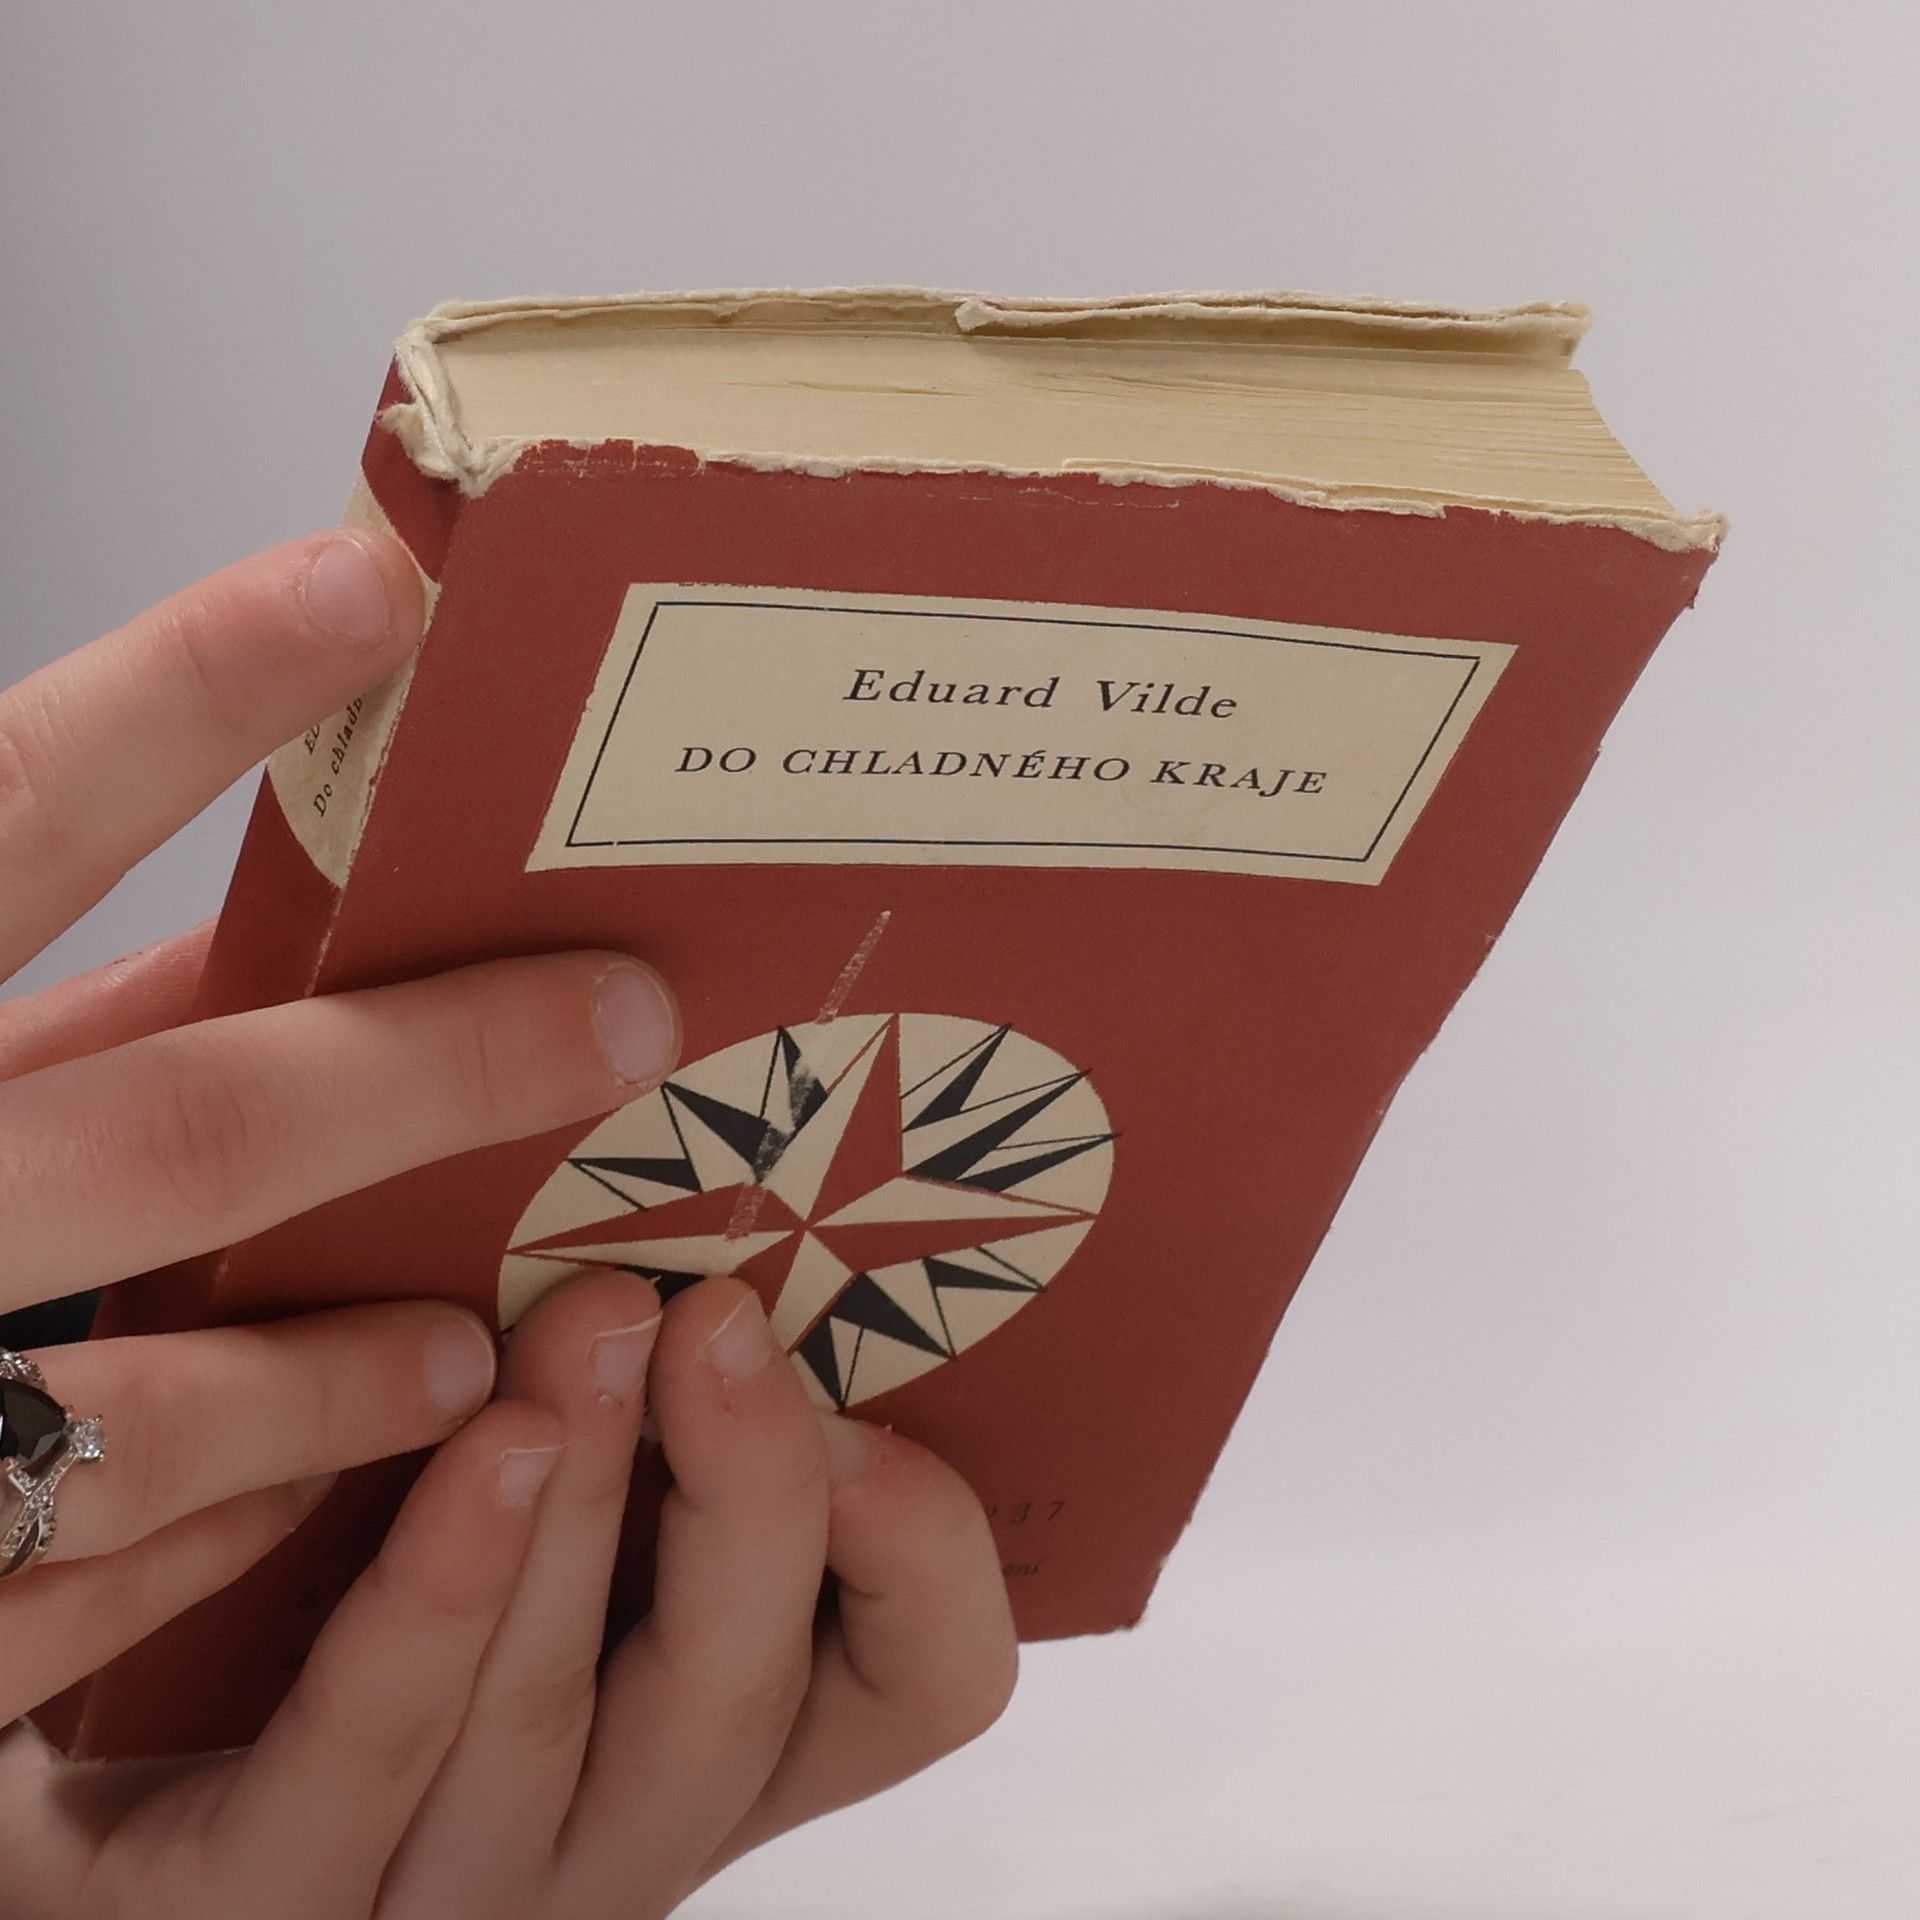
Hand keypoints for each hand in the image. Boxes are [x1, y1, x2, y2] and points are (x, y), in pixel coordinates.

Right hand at [0, 529, 680, 1719]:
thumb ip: (39, 1019)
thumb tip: (265, 945)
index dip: (182, 695)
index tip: (376, 581)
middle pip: (174, 1136)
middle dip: (426, 1076)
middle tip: (625, 1012)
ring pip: (151, 1414)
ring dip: (346, 1374)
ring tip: (475, 1338)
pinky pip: (83, 1600)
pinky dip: (221, 1531)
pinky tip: (316, 1489)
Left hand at [0, 1273, 1017, 1917]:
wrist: (65, 1637)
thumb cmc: (313, 1494)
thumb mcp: (498, 1395)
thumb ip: (593, 1277)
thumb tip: (634, 1005)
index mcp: (697, 1692)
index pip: (913, 1678)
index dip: (927, 1555)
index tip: (877, 1396)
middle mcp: (606, 1812)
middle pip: (741, 1706)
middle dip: (753, 1499)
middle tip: (717, 1312)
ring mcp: (440, 1874)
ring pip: (550, 1733)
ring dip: (586, 1520)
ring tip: (595, 1329)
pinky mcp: (245, 1901)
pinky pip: (356, 1784)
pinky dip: (434, 1605)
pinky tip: (477, 1448)